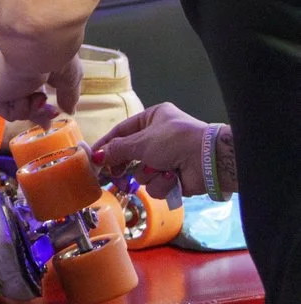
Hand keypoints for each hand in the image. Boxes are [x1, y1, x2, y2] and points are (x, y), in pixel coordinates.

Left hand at [0, 46, 78, 126]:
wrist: (38, 50)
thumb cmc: (55, 58)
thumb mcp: (68, 79)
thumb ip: (67, 96)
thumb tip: (69, 110)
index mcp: (23, 62)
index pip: (26, 88)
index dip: (38, 106)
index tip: (49, 118)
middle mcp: (7, 70)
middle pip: (18, 100)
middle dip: (36, 114)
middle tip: (47, 122)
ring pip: (14, 108)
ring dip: (32, 109)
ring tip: (39, 97)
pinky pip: (7, 112)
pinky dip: (22, 109)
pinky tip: (25, 95)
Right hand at [94, 102, 213, 197]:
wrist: (209, 160)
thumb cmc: (173, 141)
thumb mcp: (140, 141)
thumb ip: (117, 150)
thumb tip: (96, 156)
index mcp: (153, 118)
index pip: (122, 131)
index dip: (107, 144)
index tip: (94, 157)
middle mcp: (159, 138)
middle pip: (131, 155)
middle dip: (126, 166)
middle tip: (114, 175)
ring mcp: (168, 158)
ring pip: (143, 173)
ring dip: (149, 174)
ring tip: (161, 170)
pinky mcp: (176, 177)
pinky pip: (158, 184)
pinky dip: (163, 183)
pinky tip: (173, 178)